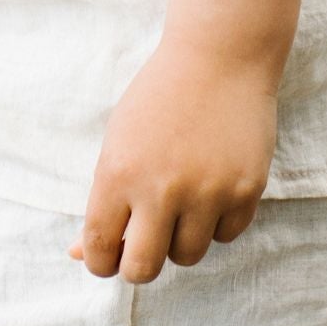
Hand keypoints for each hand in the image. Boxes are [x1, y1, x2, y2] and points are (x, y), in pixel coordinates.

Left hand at [66, 32, 277, 281]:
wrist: (218, 56)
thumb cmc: (160, 98)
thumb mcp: (119, 140)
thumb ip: (102, 199)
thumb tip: (81, 253)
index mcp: (119, 172)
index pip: (99, 248)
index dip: (99, 261)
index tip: (106, 256)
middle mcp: (162, 188)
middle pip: (142, 269)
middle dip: (138, 264)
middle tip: (143, 244)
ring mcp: (207, 192)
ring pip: (186, 256)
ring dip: (180, 237)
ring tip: (182, 198)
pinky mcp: (245, 191)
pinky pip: (224, 235)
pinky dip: (216, 221)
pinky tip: (212, 184)